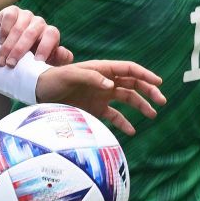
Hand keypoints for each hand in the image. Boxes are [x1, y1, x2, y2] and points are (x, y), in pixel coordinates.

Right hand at [0, 5, 72, 66]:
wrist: (10, 50)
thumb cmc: (30, 60)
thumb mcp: (44, 63)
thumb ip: (58, 59)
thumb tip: (61, 51)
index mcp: (50, 34)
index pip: (52, 35)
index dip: (46, 47)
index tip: (37, 61)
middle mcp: (39, 22)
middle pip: (31, 33)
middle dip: (20, 50)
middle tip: (11, 64)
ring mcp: (25, 15)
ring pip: (19, 27)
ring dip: (9, 45)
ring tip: (1, 60)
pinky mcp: (11, 11)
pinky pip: (10, 16)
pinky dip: (4, 30)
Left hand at [34, 60, 163, 133]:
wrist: (38, 94)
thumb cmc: (53, 80)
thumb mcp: (70, 75)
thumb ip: (91, 78)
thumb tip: (112, 85)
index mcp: (102, 69)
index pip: (128, 69)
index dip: (145, 74)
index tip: (158, 83)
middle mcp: (105, 81)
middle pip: (133, 84)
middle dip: (149, 91)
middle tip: (161, 101)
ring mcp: (101, 96)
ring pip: (128, 99)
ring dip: (141, 106)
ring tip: (153, 115)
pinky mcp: (95, 110)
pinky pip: (114, 116)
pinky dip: (124, 123)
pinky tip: (132, 131)